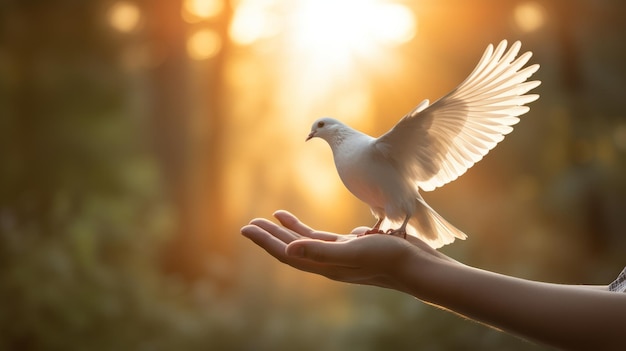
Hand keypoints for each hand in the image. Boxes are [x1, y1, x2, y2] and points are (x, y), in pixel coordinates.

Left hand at [241, 210, 456, 289]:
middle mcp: (330, 262)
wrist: (419, 266)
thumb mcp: (353, 252)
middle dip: (270, 236)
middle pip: (292, 248)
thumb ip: (320, 251)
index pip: (287, 253)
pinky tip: (308, 224)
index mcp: (325, 265)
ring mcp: (342, 256)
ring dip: (289, 230)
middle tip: (250, 223)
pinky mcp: (354, 248)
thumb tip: (288, 251)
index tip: (246, 228)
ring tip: (273, 216)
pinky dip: (311, 230)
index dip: (265, 241)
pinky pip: (325, 238)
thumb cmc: (389, 259)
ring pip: (307, 242)